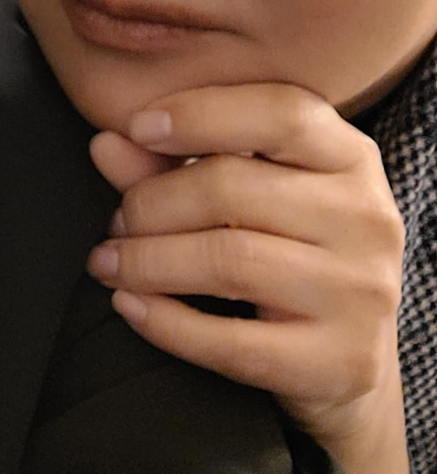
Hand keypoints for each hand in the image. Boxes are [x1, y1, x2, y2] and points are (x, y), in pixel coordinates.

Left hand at [85, 83, 410, 473]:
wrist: (346, 359)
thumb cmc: (286, 252)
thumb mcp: (245, 193)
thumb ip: (176, 162)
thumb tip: (105, 144)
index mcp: (350, 158)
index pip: (282, 112)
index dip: (201, 114)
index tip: (136, 128)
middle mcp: (367, 219)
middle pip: (232, 189)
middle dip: (151, 203)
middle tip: (117, 222)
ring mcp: (361, 293)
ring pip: (227, 261)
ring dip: (147, 262)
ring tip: (110, 263)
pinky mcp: (343, 362)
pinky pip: (232, 343)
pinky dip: (165, 322)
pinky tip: (129, 305)